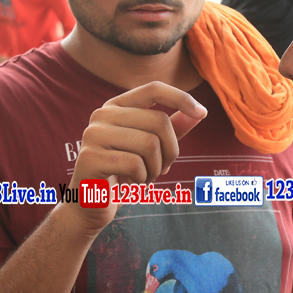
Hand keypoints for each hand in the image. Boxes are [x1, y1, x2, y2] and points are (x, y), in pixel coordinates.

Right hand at [63, 81, 206, 235]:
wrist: (90, 204)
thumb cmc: (124, 173)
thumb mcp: (151, 148)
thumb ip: (171, 129)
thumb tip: (198, 113)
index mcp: (117, 106)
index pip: (153, 89)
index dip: (181, 97)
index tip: (202, 113)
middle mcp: (102, 115)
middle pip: (159, 121)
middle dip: (171, 151)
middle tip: (163, 169)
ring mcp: (93, 135)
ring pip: (150, 144)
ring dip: (156, 168)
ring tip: (144, 177)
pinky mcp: (90, 158)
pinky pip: (135, 165)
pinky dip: (142, 179)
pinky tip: (131, 185)